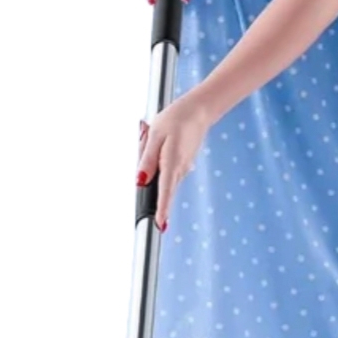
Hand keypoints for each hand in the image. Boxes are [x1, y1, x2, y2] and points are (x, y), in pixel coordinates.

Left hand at [137, 95, 211, 230]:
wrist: (197, 111)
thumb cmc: (176, 119)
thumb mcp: (154, 135)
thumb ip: (147, 160)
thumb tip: (140, 181)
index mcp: (172, 163)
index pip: (165, 192)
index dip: (162, 210)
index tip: (161, 226)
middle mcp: (179, 171)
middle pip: (159, 186)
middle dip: (148, 175)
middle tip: (148, 140)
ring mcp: (182, 170)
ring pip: (162, 178)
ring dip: (152, 162)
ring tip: (157, 136)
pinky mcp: (181, 167)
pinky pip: (166, 172)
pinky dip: (158, 161)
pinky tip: (161, 141)